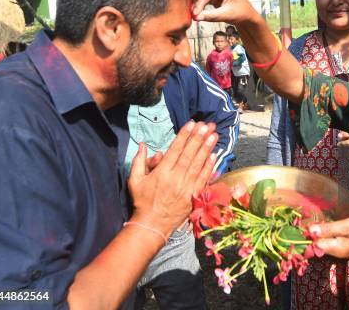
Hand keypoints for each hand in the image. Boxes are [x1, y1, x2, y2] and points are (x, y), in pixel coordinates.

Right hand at [128, 121, 217, 237]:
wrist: (152, 224)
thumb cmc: (142, 201)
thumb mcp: (134, 180)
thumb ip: (138, 161)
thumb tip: (143, 145)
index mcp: (162, 172)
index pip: (175, 149)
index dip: (184, 135)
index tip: (192, 124)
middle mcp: (175, 178)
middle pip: (189, 154)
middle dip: (198, 138)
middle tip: (206, 125)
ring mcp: (186, 187)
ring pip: (198, 164)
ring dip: (207, 148)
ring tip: (213, 135)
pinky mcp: (193, 196)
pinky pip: (203, 179)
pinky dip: (209, 167)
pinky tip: (214, 156)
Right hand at [192, 0, 260, 25]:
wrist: (247, 16)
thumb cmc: (240, 14)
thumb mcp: (225, 15)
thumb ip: (210, 16)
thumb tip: (196, 17)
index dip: (200, 2)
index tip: (194, 12)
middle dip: (197, 2)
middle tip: (192, 13)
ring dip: (197, 2)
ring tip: (194, 12)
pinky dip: (200, 3)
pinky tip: (197, 10)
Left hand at [310, 217, 348, 258]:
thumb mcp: (347, 226)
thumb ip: (328, 229)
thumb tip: (310, 230)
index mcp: (333, 249)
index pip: (313, 243)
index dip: (309, 233)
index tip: (308, 221)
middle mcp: (334, 253)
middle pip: (317, 243)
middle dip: (315, 231)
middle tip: (317, 219)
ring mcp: (338, 252)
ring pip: (323, 241)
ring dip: (322, 231)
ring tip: (324, 220)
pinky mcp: (343, 248)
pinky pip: (330, 241)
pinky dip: (328, 233)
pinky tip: (332, 225)